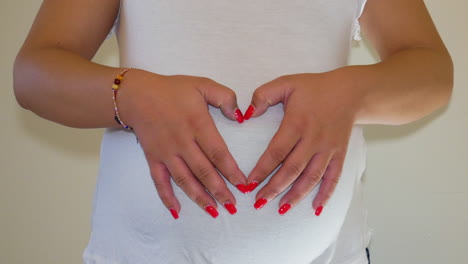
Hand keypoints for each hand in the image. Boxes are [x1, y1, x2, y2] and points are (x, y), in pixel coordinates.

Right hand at [118, 69, 246, 218]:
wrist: (136, 95)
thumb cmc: (172, 90)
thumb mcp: (202, 84)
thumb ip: (225, 97)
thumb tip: (239, 116)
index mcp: (198, 124)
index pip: (218, 153)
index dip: (231, 171)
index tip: (243, 185)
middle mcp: (182, 142)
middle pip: (204, 171)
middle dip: (220, 191)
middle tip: (233, 206)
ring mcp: (166, 153)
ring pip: (185, 180)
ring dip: (200, 198)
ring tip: (214, 211)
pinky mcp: (153, 158)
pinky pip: (160, 181)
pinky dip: (167, 197)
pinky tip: (177, 211)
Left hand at [244, 70, 362, 214]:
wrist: (350, 92)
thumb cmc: (314, 88)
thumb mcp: (286, 83)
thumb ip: (264, 95)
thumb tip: (247, 114)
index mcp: (297, 123)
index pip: (276, 152)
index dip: (262, 169)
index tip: (249, 183)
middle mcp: (313, 139)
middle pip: (292, 170)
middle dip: (274, 188)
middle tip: (259, 202)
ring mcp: (328, 149)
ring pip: (311, 178)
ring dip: (296, 196)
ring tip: (281, 209)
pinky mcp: (340, 155)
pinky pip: (333, 178)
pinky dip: (325, 194)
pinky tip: (315, 208)